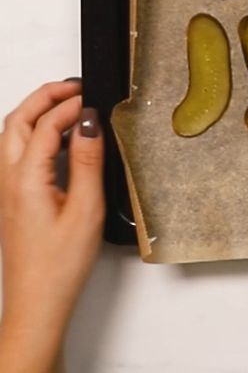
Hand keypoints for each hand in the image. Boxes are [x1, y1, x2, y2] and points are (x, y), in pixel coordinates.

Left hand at [0, 80, 104, 371]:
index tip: (95, 99)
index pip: (45, 125)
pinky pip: (17, 153)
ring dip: (37, 113)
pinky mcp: (13, 199)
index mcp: (25, 180)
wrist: (38, 303)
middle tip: (74, 87)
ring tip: (69, 106)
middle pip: (16, 121)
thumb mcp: (86, 208)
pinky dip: (36, 133)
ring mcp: (6, 190)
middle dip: (43, 97)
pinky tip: (60, 140)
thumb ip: (88, 160)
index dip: (71, 105)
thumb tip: (91, 122)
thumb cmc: (59, 265)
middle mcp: (8, 181)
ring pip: (12, 136)